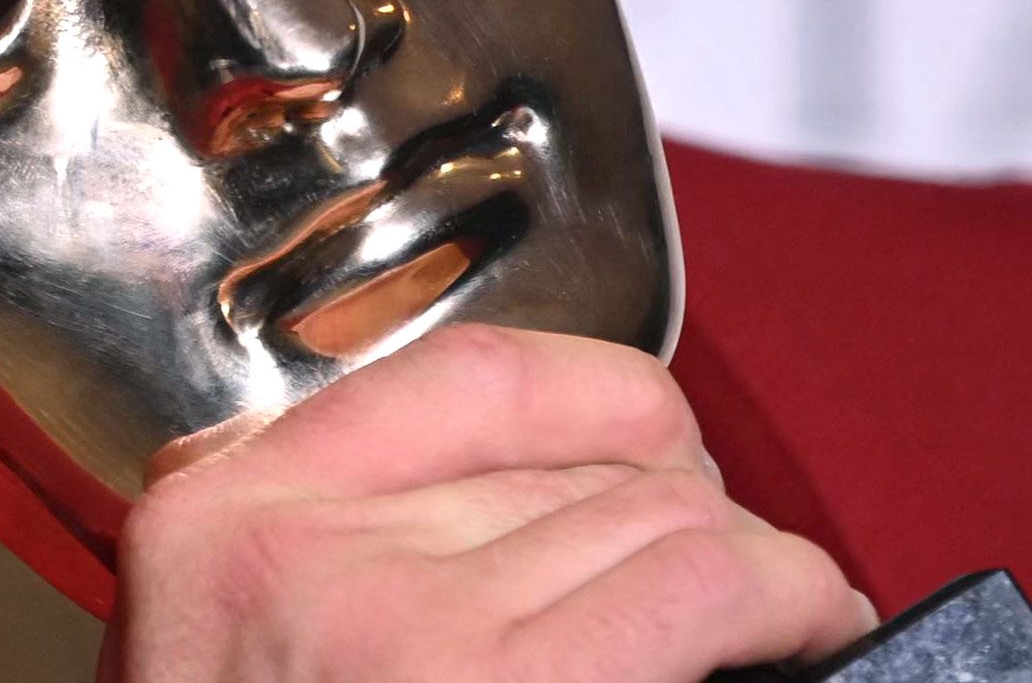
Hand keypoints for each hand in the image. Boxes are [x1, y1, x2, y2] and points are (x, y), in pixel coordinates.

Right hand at [99, 325, 875, 682]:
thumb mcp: (233, 656)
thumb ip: (333, 543)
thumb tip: (544, 493)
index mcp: (220, 518)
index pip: (471, 377)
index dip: (607, 412)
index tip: (663, 470)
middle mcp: (300, 552)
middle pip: (581, 458)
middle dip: (684, 522)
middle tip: (728, 605)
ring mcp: (400, 631)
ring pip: (662, 515)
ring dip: (751, 573)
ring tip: (781, 626)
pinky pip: (708, 582)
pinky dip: (793, 599)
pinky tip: (811, 631)